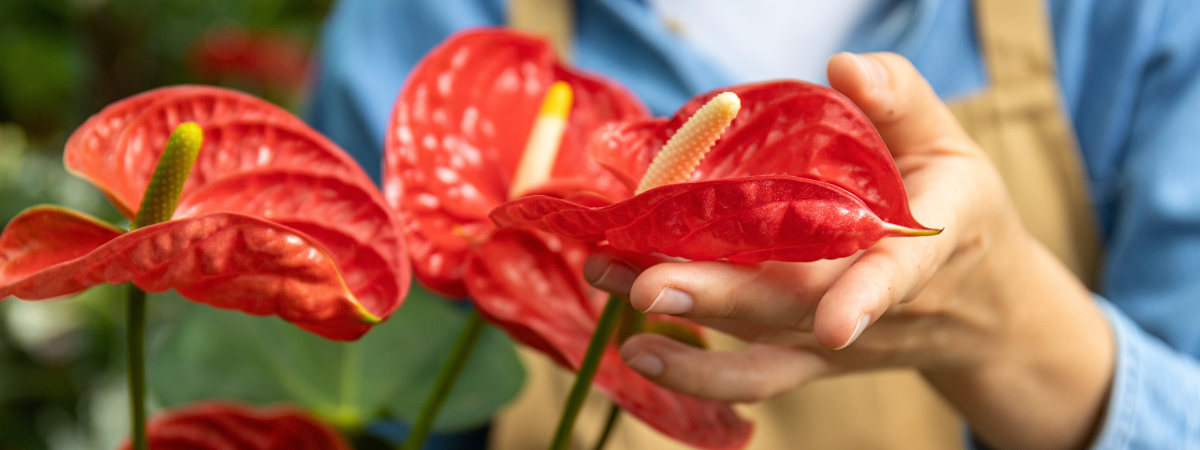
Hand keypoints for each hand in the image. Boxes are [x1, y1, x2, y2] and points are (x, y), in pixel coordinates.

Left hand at [582, 53, 1114, 449]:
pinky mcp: (809, 360)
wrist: (982, 307)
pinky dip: (695, 374)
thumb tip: (843, 68)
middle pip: (794, 309)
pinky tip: (637, 349)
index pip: (897, 274)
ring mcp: (838, 343)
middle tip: (647, 284)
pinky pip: (752, 377)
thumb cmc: (960, 208)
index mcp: (925, 245)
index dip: (865, 298)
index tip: (835, 325)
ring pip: (759, 340)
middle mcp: (878, 307)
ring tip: (611, 283)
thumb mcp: (950, 144)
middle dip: (719, 296)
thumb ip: (901, 100)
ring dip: (683, 317)